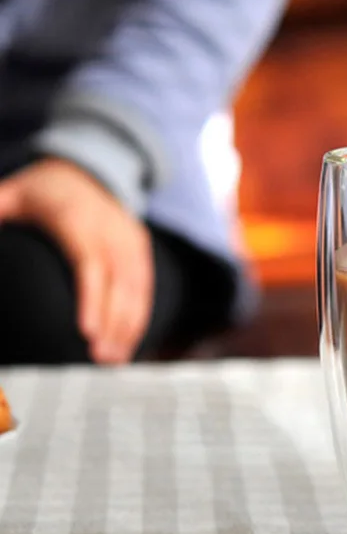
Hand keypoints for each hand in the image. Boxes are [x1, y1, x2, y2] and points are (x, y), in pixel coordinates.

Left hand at [0, 158, 153, 363]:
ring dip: (129, 327)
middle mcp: (111, 231)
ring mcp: (131, 241)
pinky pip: (145, 289)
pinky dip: (139, 318)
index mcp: (79, 219)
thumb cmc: (45, 192)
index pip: (91, 264)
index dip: (92, 300)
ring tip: (115, 361)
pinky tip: (129, 344)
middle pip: (119, 284)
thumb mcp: (14, 195)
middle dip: (114, 324)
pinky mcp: (141, 250)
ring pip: (137, 290)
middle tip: (100, 359)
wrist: (89, 171)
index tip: (87, 333)